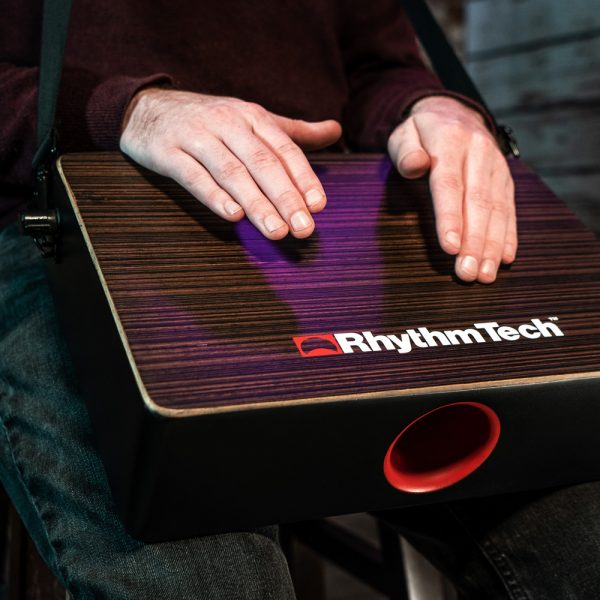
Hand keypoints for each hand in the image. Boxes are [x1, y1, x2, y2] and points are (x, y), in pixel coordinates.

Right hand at [120, 89, 341, 238]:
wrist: (146, 106)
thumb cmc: (210, 119)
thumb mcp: (252, 118)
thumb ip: (293, 131)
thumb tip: (336, 130)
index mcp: (252, 117)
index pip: (284, 149)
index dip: (303, 178)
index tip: (319, 206)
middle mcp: (227, 123)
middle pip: (262, 163)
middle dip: (286, 198)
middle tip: (303, 228)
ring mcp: (196, 137)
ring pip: (231, 172)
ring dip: (256, 203)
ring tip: (276, 231)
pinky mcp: (167, 152)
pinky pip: (193, 175)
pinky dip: (214, 196)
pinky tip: (233, 216)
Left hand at [388, 96, 516, 283]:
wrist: (454, 113)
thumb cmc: (421, 132)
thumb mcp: (404, 133)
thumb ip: (405, 151)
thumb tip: (414, 166)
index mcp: (450, 140)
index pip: (450, 184)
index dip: (450, 217)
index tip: (450, 246)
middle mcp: (479, 153)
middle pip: (478, 202)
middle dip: (475, 241)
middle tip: (468, 273)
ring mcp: (496, 167)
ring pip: (497, 209)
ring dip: (493, 245)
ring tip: (485, 274)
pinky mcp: (505, 179)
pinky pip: (509, 209)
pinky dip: (509, 235)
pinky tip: (506, 258)